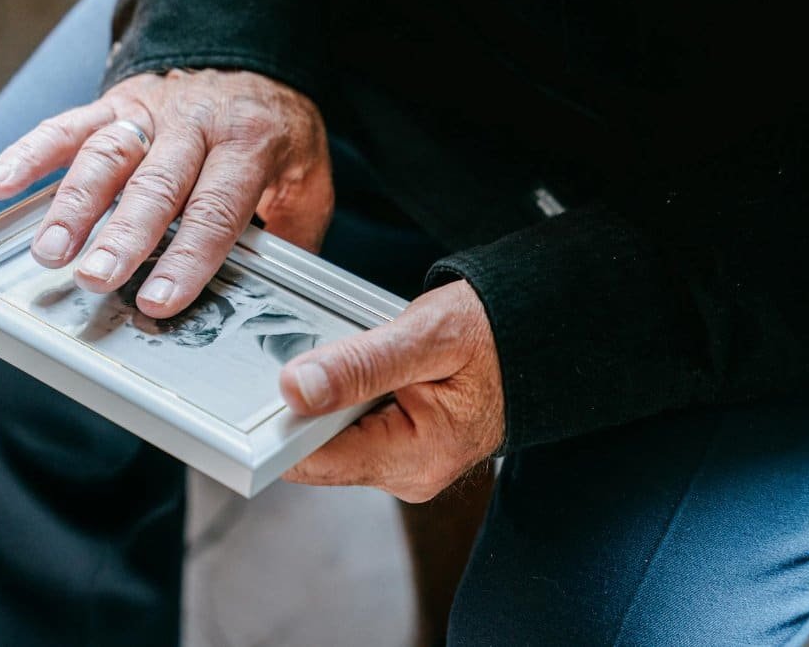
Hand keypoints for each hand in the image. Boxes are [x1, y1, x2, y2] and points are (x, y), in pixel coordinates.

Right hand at [0, 70, 333, 318]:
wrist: (252, 61)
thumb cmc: (274, 132)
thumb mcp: (308, 177)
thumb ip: (292, 231)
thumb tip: (272, 291)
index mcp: (247, 143)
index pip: (215, 207)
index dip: (188, 256)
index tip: (162, 298)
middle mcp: (194, 124)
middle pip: (155, 184)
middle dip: (123, 234)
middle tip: (97, 278)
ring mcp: (150, 112)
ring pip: (106, 156)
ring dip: (73, 206)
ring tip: (50, 251)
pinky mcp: (114, 104)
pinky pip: (67, 125)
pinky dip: (28, 153)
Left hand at [278, 280, 504, 502]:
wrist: (538, 339)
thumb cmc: (495, 335)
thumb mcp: (427, 336)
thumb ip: (360, 365)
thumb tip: (296, 389)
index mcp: (415, 459)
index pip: (313, 460)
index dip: (282, 423)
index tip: (269, 381)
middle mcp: (406, 474)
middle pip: (317, 449)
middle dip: (308, 402)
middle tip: (324, 352)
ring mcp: (403, 465)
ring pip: (331, 435)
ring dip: (328, 395)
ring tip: (356, 356)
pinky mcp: (400, 449)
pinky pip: (351, 426)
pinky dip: (345, 395)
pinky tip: (365, 368)